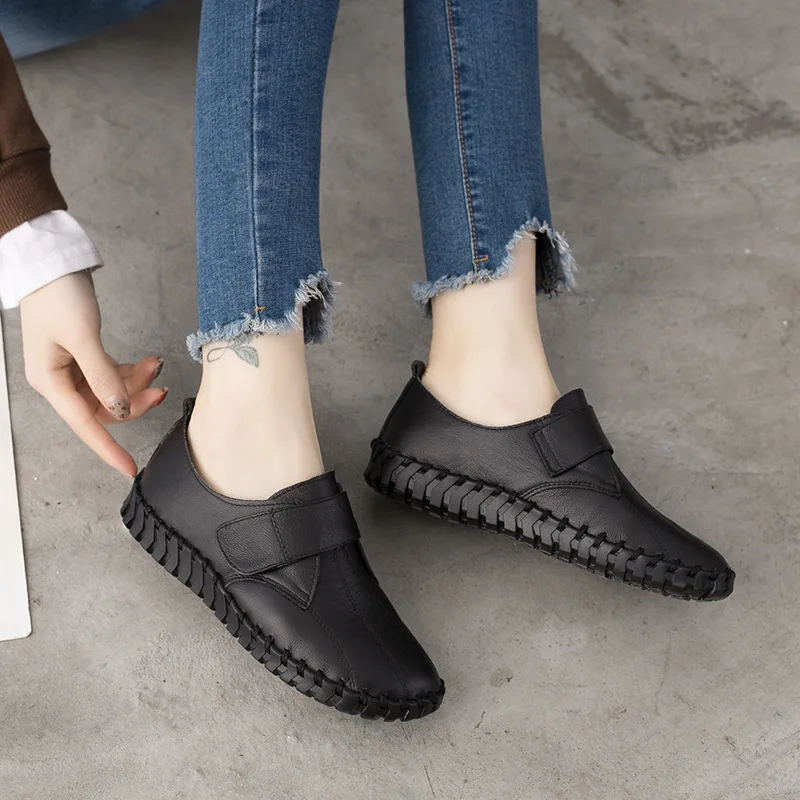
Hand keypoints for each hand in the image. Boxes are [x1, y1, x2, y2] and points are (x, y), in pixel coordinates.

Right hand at [19, 271, 166, 476]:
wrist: (51, 264)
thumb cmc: (59, 297)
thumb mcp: (83, 338)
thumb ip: (103, 376)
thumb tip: (119, 410)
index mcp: (50, 382)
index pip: (85, 425)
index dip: (109, 448)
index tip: (130, 468)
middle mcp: (59, 380)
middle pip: (103, 409)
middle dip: (133, 402)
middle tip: (161, 389)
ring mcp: (72, 369)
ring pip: (111, 393)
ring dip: (136, 384)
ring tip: (156, 365)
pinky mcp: (84, 356)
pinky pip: (111, 376)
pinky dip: (131, 372)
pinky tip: (148, 362)